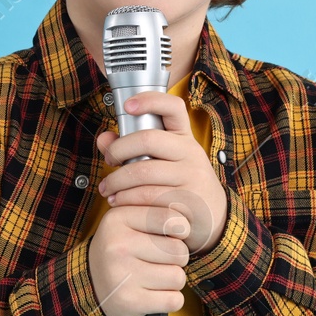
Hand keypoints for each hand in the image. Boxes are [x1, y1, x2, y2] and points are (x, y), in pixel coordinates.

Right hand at [86, 202, 190, 315]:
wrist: (92, 287)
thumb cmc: (120, 251)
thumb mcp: (127, 222)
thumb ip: (155, 213)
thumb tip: (186, 224)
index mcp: (117, 219)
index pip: (171, 218)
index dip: (180, 229)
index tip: (170, 235)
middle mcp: (117, 245)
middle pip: (179, 250)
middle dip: (176, 259)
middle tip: (158, 261)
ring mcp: (122, 275)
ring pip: (178, 276)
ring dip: (173, 280)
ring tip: (155, 278)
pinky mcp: (130, 301)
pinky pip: (174, 300)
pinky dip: (170, 300)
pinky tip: (154, 294)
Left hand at [95, 91, 227, 258]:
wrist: (212, 216)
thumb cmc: (179, 182)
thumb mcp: (163, 160)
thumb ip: (131, 147)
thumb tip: (103, 138)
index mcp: (183, 137)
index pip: (173, 107)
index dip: (149, 100)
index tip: (127, 106)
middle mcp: (191, 152)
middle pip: (148, 139)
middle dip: (118, 149)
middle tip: (108, 161)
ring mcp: (192, 176)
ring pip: (144, 171)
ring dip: (116, 181)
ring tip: (106, 189)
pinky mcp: (188, 201)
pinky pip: (149, 197)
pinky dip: (127, 200)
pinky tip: (118, 202)